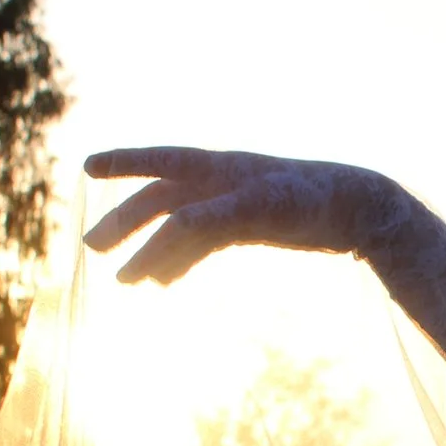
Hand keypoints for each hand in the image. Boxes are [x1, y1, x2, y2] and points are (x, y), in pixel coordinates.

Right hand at [82, 148, 413, 283]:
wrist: (358, 209)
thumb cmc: (312, 200)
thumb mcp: (263, 207)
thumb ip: (217, 216)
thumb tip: (174, 225)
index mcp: (219, 168)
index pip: (161, 163)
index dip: (124, 163)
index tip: (87, 167)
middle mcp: (220, 182)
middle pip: (161, 202)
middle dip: (126, 224)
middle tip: (92, 249)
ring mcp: (232, 205)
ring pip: (180, 229)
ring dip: (152, 252)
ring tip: (126, 282)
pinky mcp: (248, 226)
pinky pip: (203, 244)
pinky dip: (182, 261)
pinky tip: (165, 282)